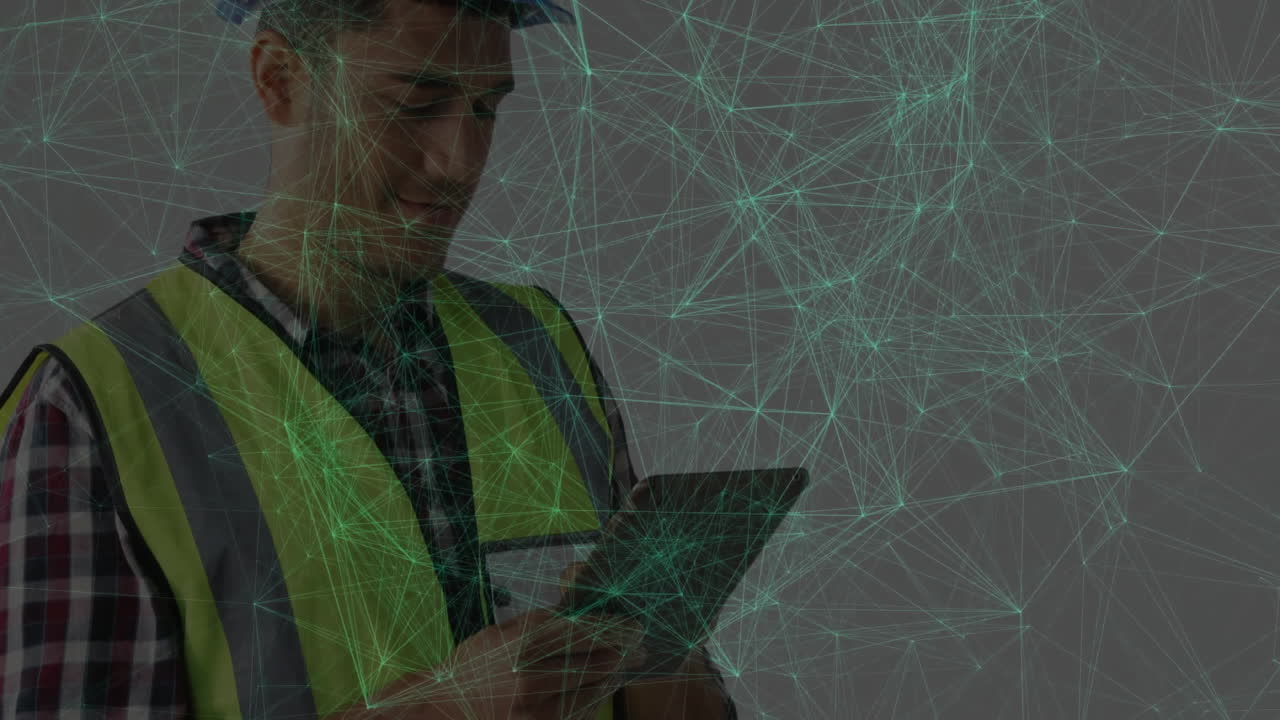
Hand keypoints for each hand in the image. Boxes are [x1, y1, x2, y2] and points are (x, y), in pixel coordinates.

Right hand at [335, 605, 646, 719]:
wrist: (443, 708)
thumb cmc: (475, 664)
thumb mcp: (504, 632)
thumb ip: (544, 623)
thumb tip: (588, 613)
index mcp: (522, 642)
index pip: (584, 631)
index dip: (614, 629)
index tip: (632, 625)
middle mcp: (530, 675)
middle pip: (596, 661)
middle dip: (622, 651)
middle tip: (638, 644)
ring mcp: (534, 708)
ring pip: (593, 688)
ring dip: (612, 675)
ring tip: (623, 664)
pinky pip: (579, 710)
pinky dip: (593, 696)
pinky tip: (599, 686)